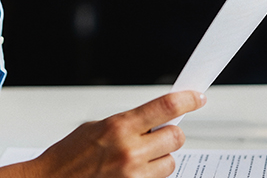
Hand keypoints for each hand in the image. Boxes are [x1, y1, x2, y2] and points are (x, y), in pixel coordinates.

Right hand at [0, 91, 206, 177]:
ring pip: (170, 162)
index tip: (198, 97)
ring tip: (139, 158)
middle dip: (171, 133)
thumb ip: (127, 124)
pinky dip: (150, 175)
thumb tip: (155, 120)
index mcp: (119, 126)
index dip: (187, 100)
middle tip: (159, 133)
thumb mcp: (96, 128)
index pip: (165, 107)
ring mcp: (133, 175)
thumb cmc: (69, 157)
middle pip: (175, 137)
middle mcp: (129, 150)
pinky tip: (132, 172)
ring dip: (161, 158)